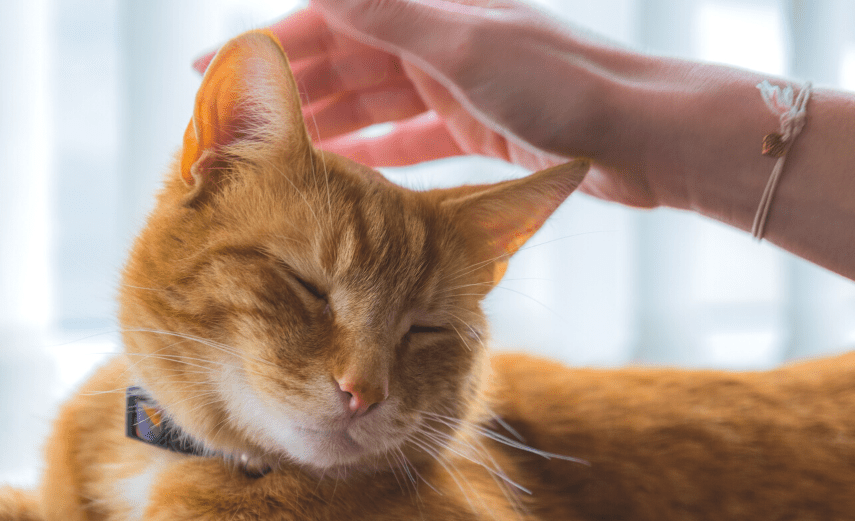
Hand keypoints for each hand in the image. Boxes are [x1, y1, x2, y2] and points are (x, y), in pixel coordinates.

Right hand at [195, 0, 659, 206]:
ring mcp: (455, 85)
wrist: (640, 137)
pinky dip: (372, 152)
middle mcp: (438, 40)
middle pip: (345, 62)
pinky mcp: (474, 128)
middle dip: (290, 89)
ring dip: (325, 124)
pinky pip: (406, 139)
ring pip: (372, 102)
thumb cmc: (560, 85)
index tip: (214, 69)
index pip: (331, 20)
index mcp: (431, 10)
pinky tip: (340, 171)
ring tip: (274, 153)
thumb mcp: (462, 46)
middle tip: (232, 126)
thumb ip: (386, 14)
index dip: (272, 43)